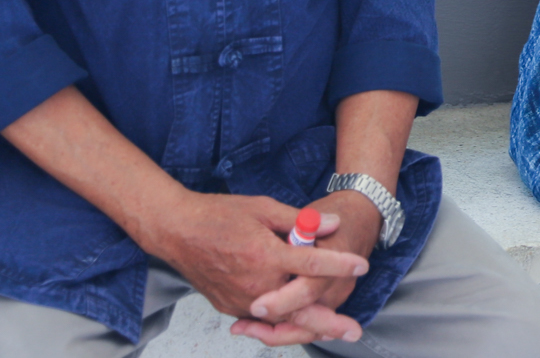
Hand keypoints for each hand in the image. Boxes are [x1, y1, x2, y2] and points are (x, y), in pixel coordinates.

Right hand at [132, 190, 367, 344]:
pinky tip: (301, 322)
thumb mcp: (263, 208)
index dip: (339, 264)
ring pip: (280, 321)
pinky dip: (282, 322)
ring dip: (308, 326)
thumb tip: (332, 225)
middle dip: (329, 322)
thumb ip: (300, 220)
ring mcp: (240, 300)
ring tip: (335, 330)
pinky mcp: (230, 307)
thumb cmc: (219, 215)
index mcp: (264, 255)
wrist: (177, 232)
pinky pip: (261, 319)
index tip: (362, 265)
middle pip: (298, 309)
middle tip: (354, 331)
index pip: (311, 264)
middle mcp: (254, 284)